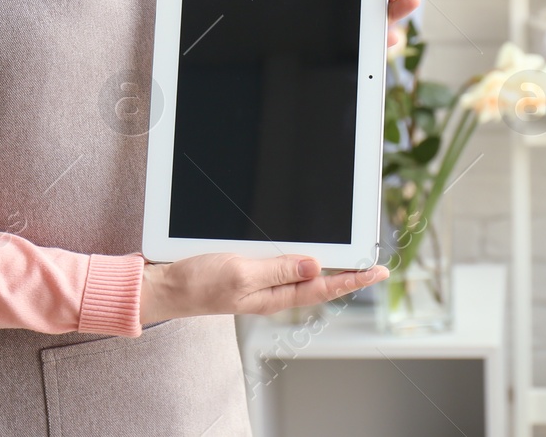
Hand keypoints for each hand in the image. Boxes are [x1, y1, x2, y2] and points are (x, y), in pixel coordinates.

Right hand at [140, 253, 387, 323]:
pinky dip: (300, 257)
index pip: (323, 285)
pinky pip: (282, 264)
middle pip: (318, 280)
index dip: (353, 278)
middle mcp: (271, 290)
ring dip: (327, 264)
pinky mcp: (247, 270)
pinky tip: (305, 250)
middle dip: (347, 271)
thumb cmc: (198, 283)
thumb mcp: (240, 273)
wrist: (166, 286)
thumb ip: (277, 269)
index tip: (378, 271)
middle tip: (374, 264)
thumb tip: (314, 264)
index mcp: (273, 295)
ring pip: (302, 272)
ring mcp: (259, 281)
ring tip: (352, 257)